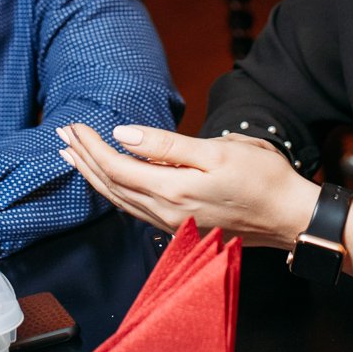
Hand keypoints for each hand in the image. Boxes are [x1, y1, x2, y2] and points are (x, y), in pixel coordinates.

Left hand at [57, 123, 318, 248]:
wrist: (290, 216)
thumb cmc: (263, 179)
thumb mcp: (217, 152)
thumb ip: (166, 146)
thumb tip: (123, 135)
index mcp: (172, 191)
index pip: (116, 168)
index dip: (91, 146)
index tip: (74, 125)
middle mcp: (165, 213)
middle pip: (111, 186)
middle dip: (83, 160)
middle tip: (62, 136)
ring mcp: (172, 224)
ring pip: (119, 199)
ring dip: (94, 176)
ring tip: (74, 157)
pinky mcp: (181, 226)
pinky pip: (135, 208)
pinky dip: (114, 190)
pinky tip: (110, 181)